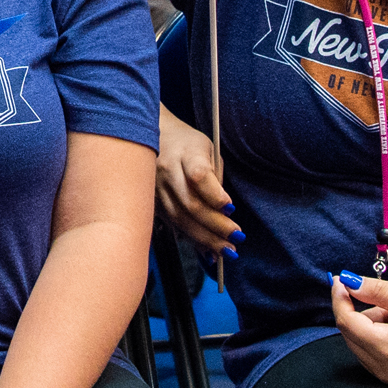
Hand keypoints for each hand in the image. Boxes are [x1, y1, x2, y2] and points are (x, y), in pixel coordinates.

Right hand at [152, 108, 240, 254]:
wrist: (152, 136)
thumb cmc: (188, 144)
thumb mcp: (208, 150)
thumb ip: (216, 178)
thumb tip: (224, 213)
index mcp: (185, 152)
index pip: (199, 176)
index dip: (215, 195)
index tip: (231, 209)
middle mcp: (167, 170)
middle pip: (191, 203)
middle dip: (216, 225)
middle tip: (236, 238)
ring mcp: (155, 188)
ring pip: (180, 219)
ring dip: (205, 238)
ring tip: (226, 250)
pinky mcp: (151, 202)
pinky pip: (173, 224)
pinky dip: (192, 239)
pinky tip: (207, 250)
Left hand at [330, 274, 387, 387]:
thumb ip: (379, 291)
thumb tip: (348, 282)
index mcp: (387, 349)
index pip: (346, 321)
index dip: (340, 297)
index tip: (341, 279)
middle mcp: (382, 369)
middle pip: (350, 332)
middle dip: (363, 311)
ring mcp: (387, 377)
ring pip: (361, 342)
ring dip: (373, 325)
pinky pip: (372, 353)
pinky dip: (380, 337)